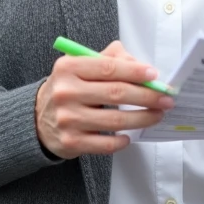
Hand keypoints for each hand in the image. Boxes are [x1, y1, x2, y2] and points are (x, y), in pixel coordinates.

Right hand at [35, 40, 174, 159]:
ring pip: (116, 120)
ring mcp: (68, 119)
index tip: (154, 76)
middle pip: (116, 93)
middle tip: (165, 98)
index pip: (108, 67)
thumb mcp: (79, 66)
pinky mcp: (71, 142)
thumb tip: (141, 66)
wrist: (37, 119)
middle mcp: (66, 92)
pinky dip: (122, 140)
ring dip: (142, 118)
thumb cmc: (68, 89)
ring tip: (157, 115)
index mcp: (68, 68)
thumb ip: (109, 59)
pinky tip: (130, 136)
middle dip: (147, 96)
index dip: (135, 71)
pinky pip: (106, 143)